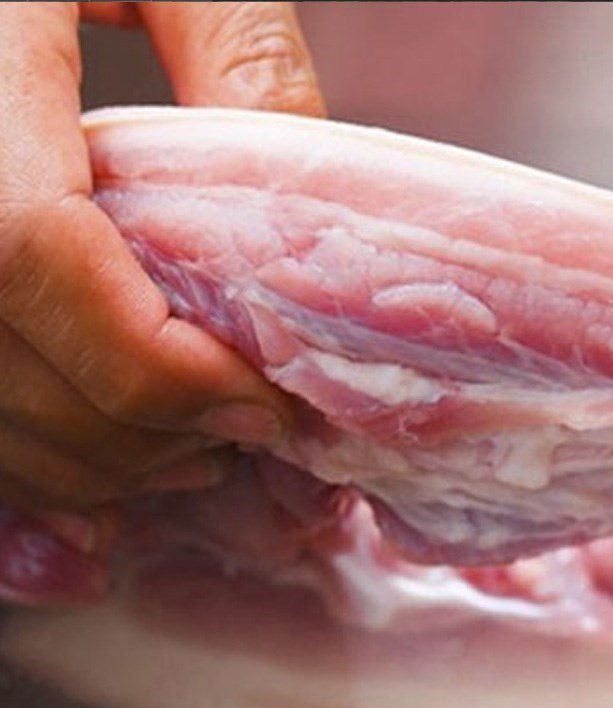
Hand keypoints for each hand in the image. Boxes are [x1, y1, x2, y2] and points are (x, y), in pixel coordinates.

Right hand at [0, 3, 321, 530]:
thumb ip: (235, 49)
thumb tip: (302, 175)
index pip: (27, 252)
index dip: (151, 361)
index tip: (260, 405)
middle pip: (1, 360)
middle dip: (138, 431)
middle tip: (244, 438)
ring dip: (92, 459)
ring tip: (196, 455)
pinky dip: (35, 460)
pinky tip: (111, 472)